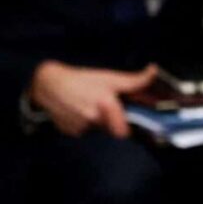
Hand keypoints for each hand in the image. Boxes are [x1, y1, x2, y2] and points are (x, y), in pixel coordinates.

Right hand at [29, 60, 157, 138]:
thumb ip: (135, 80)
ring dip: (96, 121)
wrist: (48, 83)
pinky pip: (81, 131)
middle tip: (105, 107)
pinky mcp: (68, 130)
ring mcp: (79, 126)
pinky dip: (82, 124)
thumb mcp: (110, 78)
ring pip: (96, 130)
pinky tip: (77, 110)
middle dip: (111, 121)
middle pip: (110, 129)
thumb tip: (153, 71)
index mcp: (106, 105)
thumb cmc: (82, 79)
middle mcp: (93, 118)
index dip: (125, 127)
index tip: (125, 119)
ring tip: (89, 105)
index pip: (122, 132)